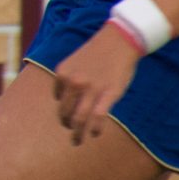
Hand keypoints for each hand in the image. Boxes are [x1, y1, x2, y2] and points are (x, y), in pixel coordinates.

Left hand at [49, 25, 140, 143]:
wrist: (120, 39)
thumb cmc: (98, 52)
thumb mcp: (75, 62)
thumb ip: (68, 79)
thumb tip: (65, 101)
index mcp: (63, 73)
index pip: (58, 98)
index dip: (63, 107)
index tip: (68, 113)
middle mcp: (73, 82)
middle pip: (65, 112)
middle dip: (67, 124)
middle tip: (71, 131)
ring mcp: (91, 89)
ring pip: (79, 119)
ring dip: (77, 134)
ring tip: (77, 140)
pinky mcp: (108, 94)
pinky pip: (97, 118)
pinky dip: (94, 129)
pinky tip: (94, 134)